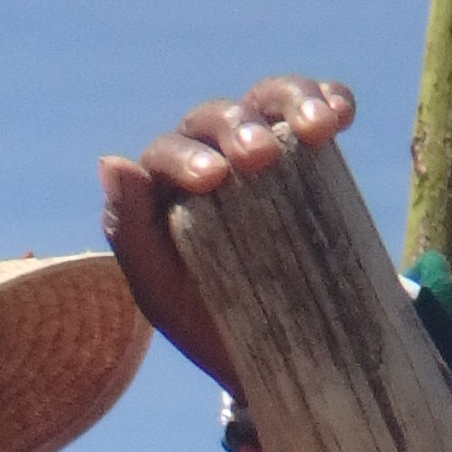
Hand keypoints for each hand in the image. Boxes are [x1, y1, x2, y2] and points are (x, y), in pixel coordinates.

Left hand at [98, 77, 356, 396]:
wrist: (285, 352)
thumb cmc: (211, 326)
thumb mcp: (163, 294)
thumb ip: (130, 233)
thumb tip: (110, 161)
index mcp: (164, 189)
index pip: (165, 154)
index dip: (185, 157)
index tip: (216, 179)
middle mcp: (209, 156)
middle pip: (215, 118)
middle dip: (238, 128)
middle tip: (261, 157)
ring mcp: (260, 146)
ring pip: (266, 99)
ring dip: (292, 101)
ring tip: (319, 127)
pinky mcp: (308, 149)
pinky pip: (317, 106)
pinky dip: (328, 99)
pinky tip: (341, 116)